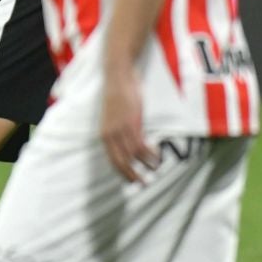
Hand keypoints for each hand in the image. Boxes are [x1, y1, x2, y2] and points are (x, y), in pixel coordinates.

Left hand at [100, 67, 157, 182]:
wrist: (118, 77)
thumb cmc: (117, 95)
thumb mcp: (115, 117)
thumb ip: (120, 131)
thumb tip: (129, 143)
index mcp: (103, 134)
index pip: (111, 159)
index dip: (121, 172)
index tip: (130, 180)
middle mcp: (109, 135)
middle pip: (121, 162)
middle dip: (132, 175)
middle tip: (142, 184)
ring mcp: (120, 130)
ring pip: (133, 156)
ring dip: (145, 166)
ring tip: (155, 171)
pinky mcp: (132, 124)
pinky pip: (142, 146)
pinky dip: (150, 154)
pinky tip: (157, 157)